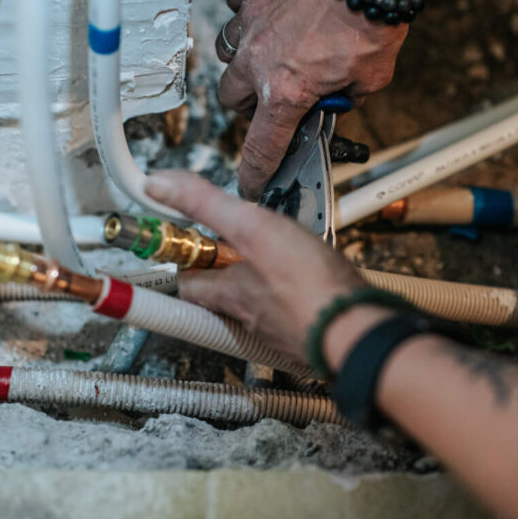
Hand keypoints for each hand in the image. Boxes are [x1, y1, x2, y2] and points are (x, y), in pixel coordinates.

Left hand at [144, 170, 372, 364]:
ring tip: (282, 259)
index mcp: (230, 293)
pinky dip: (299, 298)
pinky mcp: (311, 333)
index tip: (194, 243)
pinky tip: (314, 282)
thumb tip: (159, 185)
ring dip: (265, 284)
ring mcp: (281, 330)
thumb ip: (204, 204)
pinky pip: (295, 314)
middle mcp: (250, 317)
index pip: (189, 282)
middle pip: (225, 295)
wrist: (358, 328)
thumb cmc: (309, 284)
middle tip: (242, 247)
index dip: (188, 261)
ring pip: (261, 306)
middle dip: (229, 271)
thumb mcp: (251, 226)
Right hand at [215, 0, 407, 198]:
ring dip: (245, 57)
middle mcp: (258, 61)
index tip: (250, 183)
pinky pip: (235, 6)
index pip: (261, 148)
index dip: (255, 173)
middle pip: (232, 98)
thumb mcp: (372, 78)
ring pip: (228, 52)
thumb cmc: (373, 18)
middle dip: (250, 101)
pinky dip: (248, 12)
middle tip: (274, 92)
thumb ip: (348, 97)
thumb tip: (336, 99)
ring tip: (272, 46)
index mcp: (287, 92)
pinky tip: (270, 9)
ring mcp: (248, 21)